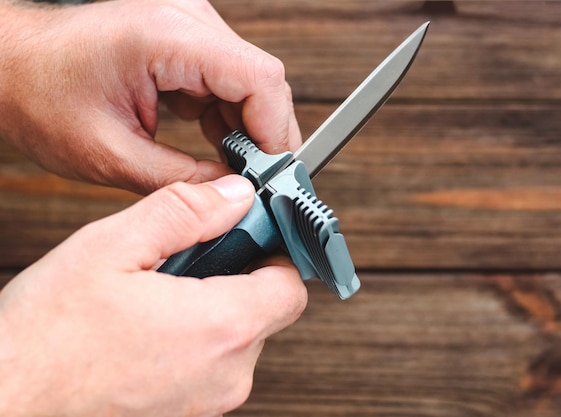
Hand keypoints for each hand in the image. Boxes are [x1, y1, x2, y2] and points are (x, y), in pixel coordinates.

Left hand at [0, 0, 300, 193]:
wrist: (10, 67)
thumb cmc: (40, 97)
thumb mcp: (112, 154)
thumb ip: (183, 180)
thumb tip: (236, 194)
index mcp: (165, 37)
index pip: (259, 78)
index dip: (275, 131)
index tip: (273, 176)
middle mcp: (184, 20)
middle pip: (262, 80)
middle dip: (265, 136)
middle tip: (255, 182)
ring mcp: (186, 26)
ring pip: (249, 82)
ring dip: (247, 129)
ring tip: (227, 167)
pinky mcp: (184, 40)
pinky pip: (227, 80)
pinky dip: (228, 117)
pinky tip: (214, 145)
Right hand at [0, 175, 306, 416]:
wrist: (5, 404)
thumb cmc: (45, 338)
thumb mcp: (112, 247)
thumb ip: (185, 212)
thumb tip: (234, 195)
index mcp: (220, 329)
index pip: (291, 286)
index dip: (273, 253)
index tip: (246, 235)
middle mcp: (226, 374)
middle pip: (266, 310)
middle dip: (236, 276)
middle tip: (185, 258)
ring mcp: (208, 402)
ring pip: (237, 337)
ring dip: (210, 307)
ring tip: (156, 294)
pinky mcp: (186, 415)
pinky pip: (211, 364)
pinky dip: (193, 339)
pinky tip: (147, 326)